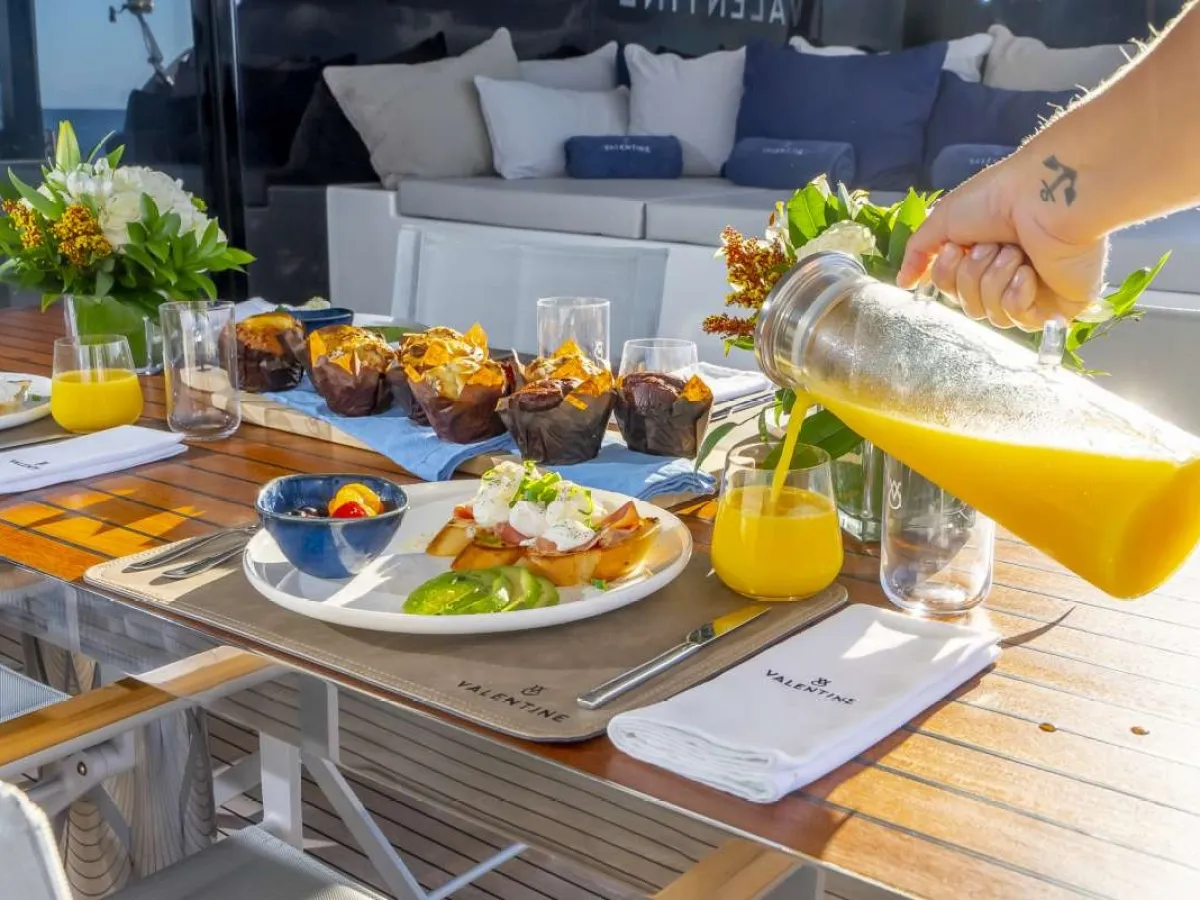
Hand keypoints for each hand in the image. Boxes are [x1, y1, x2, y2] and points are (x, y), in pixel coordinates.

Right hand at [896, 159, 1107, 329]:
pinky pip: (1019, 319)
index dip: (946, 275)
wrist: (1048, 194)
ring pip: (992, 315)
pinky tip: (1028, 270)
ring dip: (994, 281)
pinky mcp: (1057, 306)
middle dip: (971, 276)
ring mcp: (1034, 293)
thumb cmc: (1000, 198)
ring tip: (1013, 253)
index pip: (951, 289)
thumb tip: (903, 283)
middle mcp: (1007, 275)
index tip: (956, 248)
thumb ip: (919, 251)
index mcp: (984, 256)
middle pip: (968, 306)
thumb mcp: (943, 219)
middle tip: (988, 247)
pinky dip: (1016, 293)